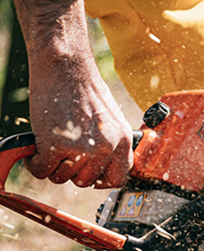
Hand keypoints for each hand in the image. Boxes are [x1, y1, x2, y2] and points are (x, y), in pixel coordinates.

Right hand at [26, 67, 132, 187]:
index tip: (87, 173)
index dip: (99, 180)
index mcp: (122, 141)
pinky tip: (36, 149)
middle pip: (84, 182)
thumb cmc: (85, 90)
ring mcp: (82, 148)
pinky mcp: (56, 145)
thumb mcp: (111, 119)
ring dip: (52, 165)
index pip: (117, 179)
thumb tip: (103, 165)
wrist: (66, 68)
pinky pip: (42, 171)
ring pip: (62, 178)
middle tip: (62, 153)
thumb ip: (111, 143)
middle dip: (71, 170)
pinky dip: (34, 163)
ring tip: (50, 145)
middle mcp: (106, 148)